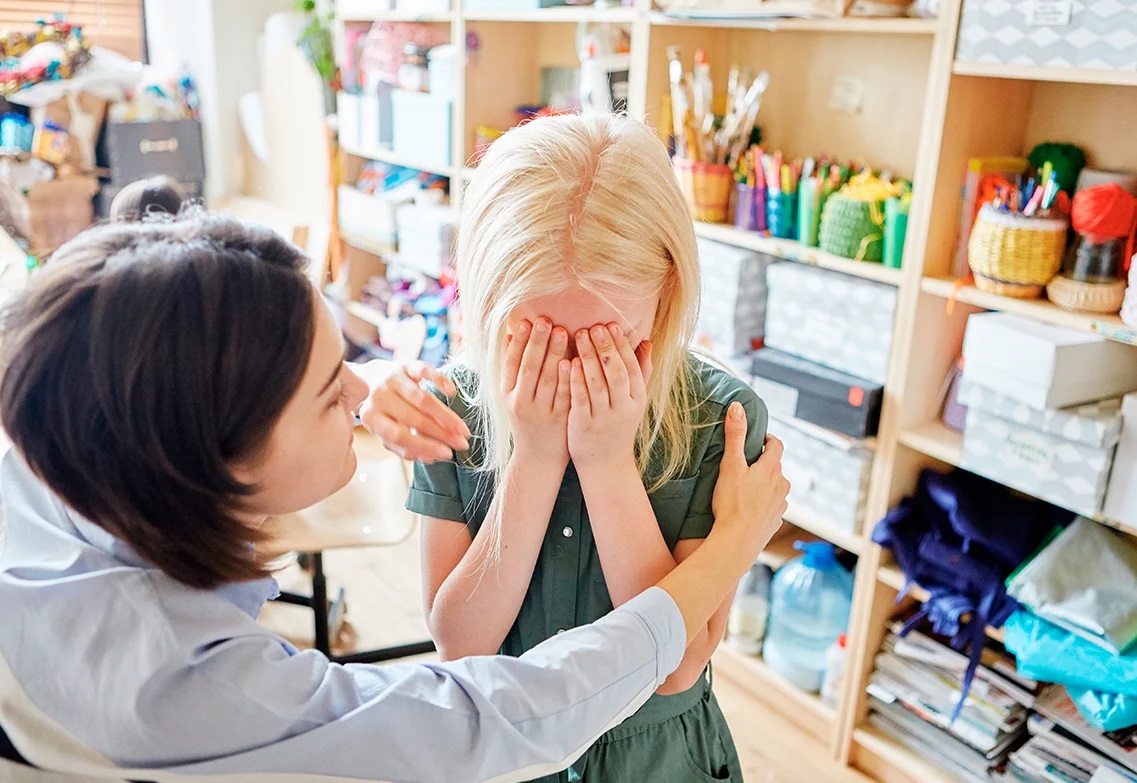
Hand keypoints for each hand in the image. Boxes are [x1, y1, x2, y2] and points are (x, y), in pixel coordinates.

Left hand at [359, 360, 470, 462]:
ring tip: (462, 429)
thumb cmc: (386, 411)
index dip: (425, 446)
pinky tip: (452, 392)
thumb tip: (432, 458)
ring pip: (423, 399)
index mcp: (372, 418)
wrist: (372, 378)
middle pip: (415, 418)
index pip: (400, 436)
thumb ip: (405, 446)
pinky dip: (440, 380)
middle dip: (442, 433)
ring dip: (446, 416)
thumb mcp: (388, 430)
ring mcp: (392, 379)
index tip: (447, 454)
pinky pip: (424, 371)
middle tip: (461, 443)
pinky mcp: (406, 365)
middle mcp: (379, 397)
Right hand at [503, 318, 570, 465]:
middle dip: (537, 342)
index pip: (511, 363)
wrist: (538, 458)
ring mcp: (540, 412)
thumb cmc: (527, 420)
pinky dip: (567, 377)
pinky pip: (564, 395)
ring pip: (546, 379)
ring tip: (561, 331)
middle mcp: (520, 403)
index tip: (527, 321)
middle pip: (528, 368)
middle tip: (545, 320)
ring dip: (553, 354)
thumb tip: (512, 334)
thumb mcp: (514, 396)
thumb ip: (514, 368)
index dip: (519, 342)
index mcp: (507, 395)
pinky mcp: (559, 420)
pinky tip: (571, 360)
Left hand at [568, 323, 651, 470]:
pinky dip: (575, 379)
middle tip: (594, 326)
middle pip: (616, 372)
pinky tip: (568, 361)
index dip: (622, 345)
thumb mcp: (634, 400)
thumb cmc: (619, 425)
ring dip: (588, 357)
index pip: (632, 367)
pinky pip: (580, 398)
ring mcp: (603, 417)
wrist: (606, 463)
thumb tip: (647, 341)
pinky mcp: (584, 424)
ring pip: (597, 383)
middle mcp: (623, 408)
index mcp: (638, 399)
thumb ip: (641, 371)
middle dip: (605, 347)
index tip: (611, 324)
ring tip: (579, 335)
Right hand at [711, 402, 788, 564]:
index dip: (767, 439)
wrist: (736, 542)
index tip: (756, 439)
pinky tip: (748, 509)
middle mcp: (782, 486)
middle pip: (775, 467)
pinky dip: (763, 504)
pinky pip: (771, 508)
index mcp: (772, 469)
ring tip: (745, 488)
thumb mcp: (730, 465)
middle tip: (744, 463)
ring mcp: (780, 506)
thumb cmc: (732, 503)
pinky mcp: (775, 522)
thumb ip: (734, 436)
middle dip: (762, 463)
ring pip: (775, 488)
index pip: (776, 445)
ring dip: (764, 485)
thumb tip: (738, 407)